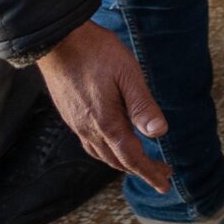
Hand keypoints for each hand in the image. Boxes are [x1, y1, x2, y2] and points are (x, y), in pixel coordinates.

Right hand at [36, 22, 170, 192]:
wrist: (58, 40)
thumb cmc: (96, 52)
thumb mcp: (128, 73)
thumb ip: (142, 105)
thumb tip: (159, 133)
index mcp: (105, 121)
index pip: (131, 157)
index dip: (149, 172)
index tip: (165, 183)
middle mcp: (88, 128)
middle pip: (117, 160)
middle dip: (141, 170)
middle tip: (161, 173)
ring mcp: (76, 123)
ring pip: (102, 154)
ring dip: (123, 163)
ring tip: (141, 163)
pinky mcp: (70, 114)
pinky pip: (90, 143)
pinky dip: (107, 151)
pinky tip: (113, 144)